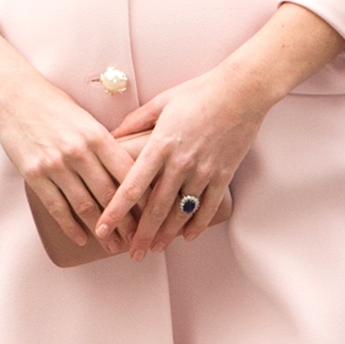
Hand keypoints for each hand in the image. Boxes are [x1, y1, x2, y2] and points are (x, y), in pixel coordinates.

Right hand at [0, 66, 139, 255]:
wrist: (15, 95)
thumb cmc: (54, 105)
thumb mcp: (86, 119)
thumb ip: (104, 144)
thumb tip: (127, 171)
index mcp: (96, 135)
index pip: (126, 172)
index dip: (141, 197)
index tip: (151, 213)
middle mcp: (78, 151)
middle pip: (109, 194)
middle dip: (126, 221)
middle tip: (136, 238)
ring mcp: (55, 165)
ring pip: (85, 205)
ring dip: (101, 230)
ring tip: (112, 244)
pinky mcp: (35, 175)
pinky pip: (57, 208)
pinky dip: (71, 226)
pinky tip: (81, 237)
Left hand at [95, 65, 266, 258]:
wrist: (242, 90)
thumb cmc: (199, 92)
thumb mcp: (161, 101)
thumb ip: (135, 120)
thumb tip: (113, 135)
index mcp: (161, 144)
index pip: (132, 185)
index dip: (116, 210)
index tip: (102, 228)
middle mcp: (180, 162)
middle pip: (156, 207)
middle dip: (141, 234)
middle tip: (132, 253)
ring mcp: (204, 170)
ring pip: (181, 212)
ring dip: (167, 234)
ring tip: (155, 249)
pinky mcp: (223, 174)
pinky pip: (208, 207)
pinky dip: (197, 224)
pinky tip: (187, 236)